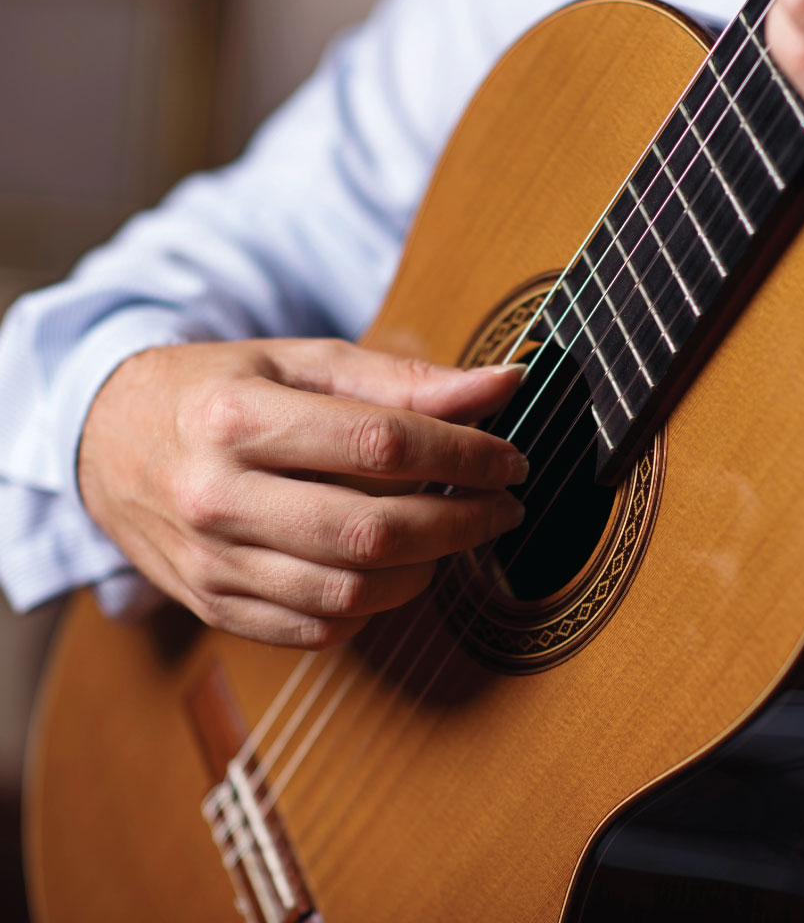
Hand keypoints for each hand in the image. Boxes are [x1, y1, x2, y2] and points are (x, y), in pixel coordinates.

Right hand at [78, 338, 527, 647]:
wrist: (106, 441)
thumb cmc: (216, 390)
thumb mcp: (300, 361)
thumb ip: (401, 377)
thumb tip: (501, 384)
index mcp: (238, 418)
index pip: (382, 444)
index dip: (466, 455)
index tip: (510, 461)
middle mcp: (217, 498)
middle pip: (372, 532)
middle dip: (462, 524)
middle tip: (501, 508)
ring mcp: (210, 563)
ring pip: (350, 594)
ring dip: (425, 569)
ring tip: (448, 535)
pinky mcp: (212, 605)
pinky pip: (316, 630)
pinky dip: (373, 607)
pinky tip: (389, 570)